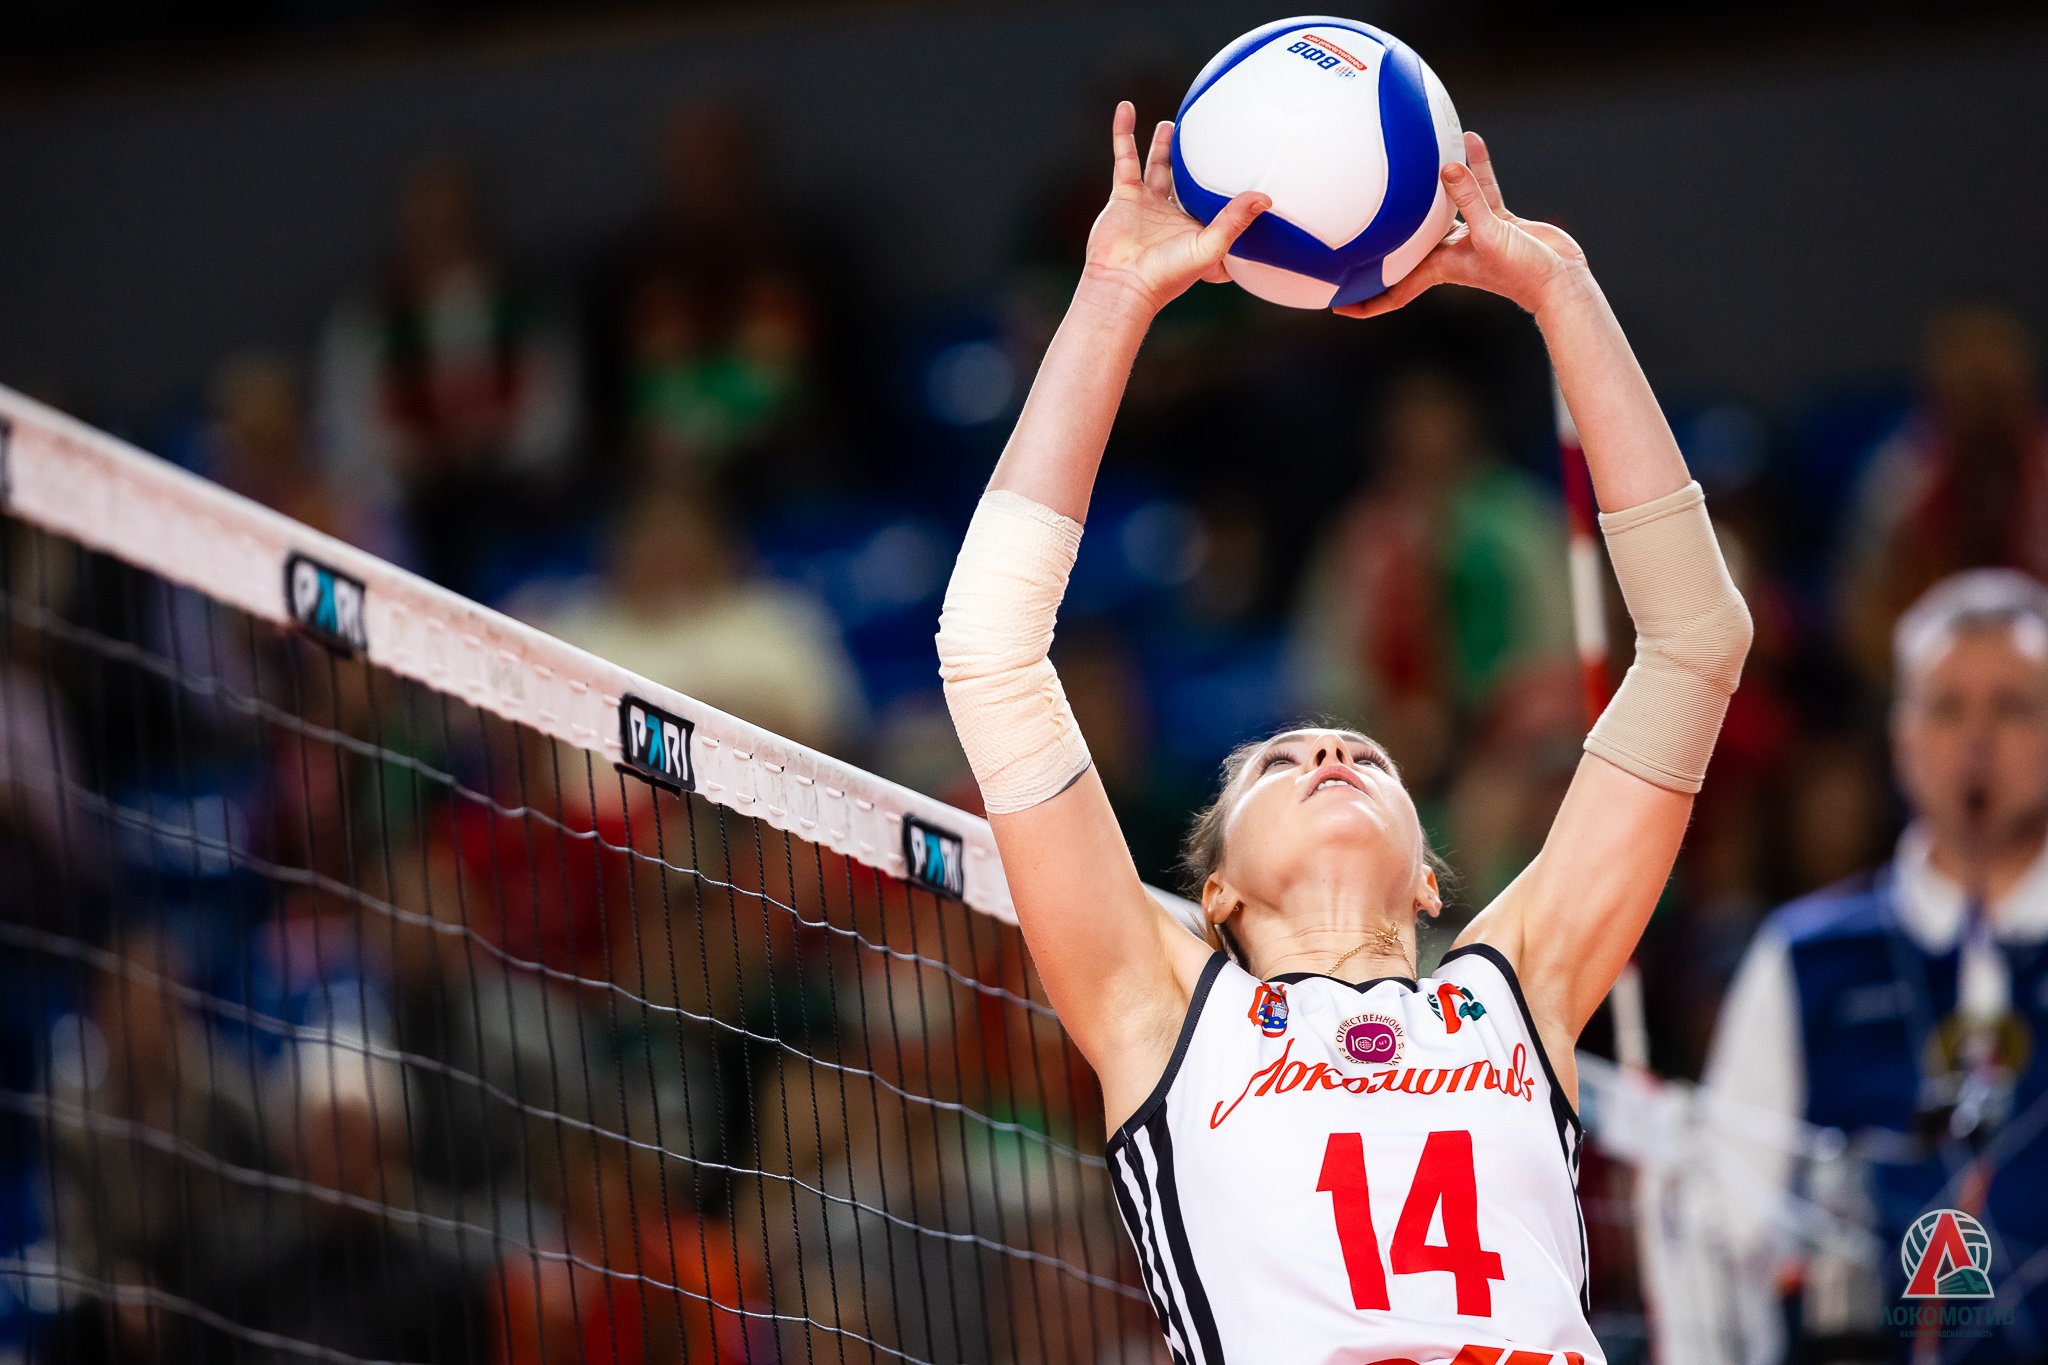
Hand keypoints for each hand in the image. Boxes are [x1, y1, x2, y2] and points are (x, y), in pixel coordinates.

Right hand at [1083, 101, 1269, 316]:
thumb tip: (1265, 198)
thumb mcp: (1210, 247)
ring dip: (1163, 146)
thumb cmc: (1168, 275)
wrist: (1123, 282)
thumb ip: (1235, 221)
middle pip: (1187, 181)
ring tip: (1172, 124)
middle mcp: (1173, 215)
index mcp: (1196, 227)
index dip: (1230, 190)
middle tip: (1209, 139)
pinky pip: (1125, 157)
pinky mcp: (1124, 196)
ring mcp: (1147, 205)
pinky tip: (1126, 108)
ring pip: (1157, 166)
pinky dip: (1124, 133)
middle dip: (1196, 163)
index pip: (1218, 203)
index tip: (1249, 167)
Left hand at [1335, 132, 1586, 319]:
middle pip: (1405, 248)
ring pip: (1441, 208)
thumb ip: (1469, 199)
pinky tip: (1468, 141)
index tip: (1335, 302)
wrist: (1560, 277)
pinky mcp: (1497, 221)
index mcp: (1439, 266)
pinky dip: (1473, 168)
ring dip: (1427, 190)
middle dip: (1380, 242)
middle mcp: (1449, 252)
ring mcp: (1473, 235)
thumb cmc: (1523, 271)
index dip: (1364, 299)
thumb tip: (1446, 165)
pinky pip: (1478, 189)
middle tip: (1350, 224)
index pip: (1393, 289)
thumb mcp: (1492, 233)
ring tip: (1411, 161)